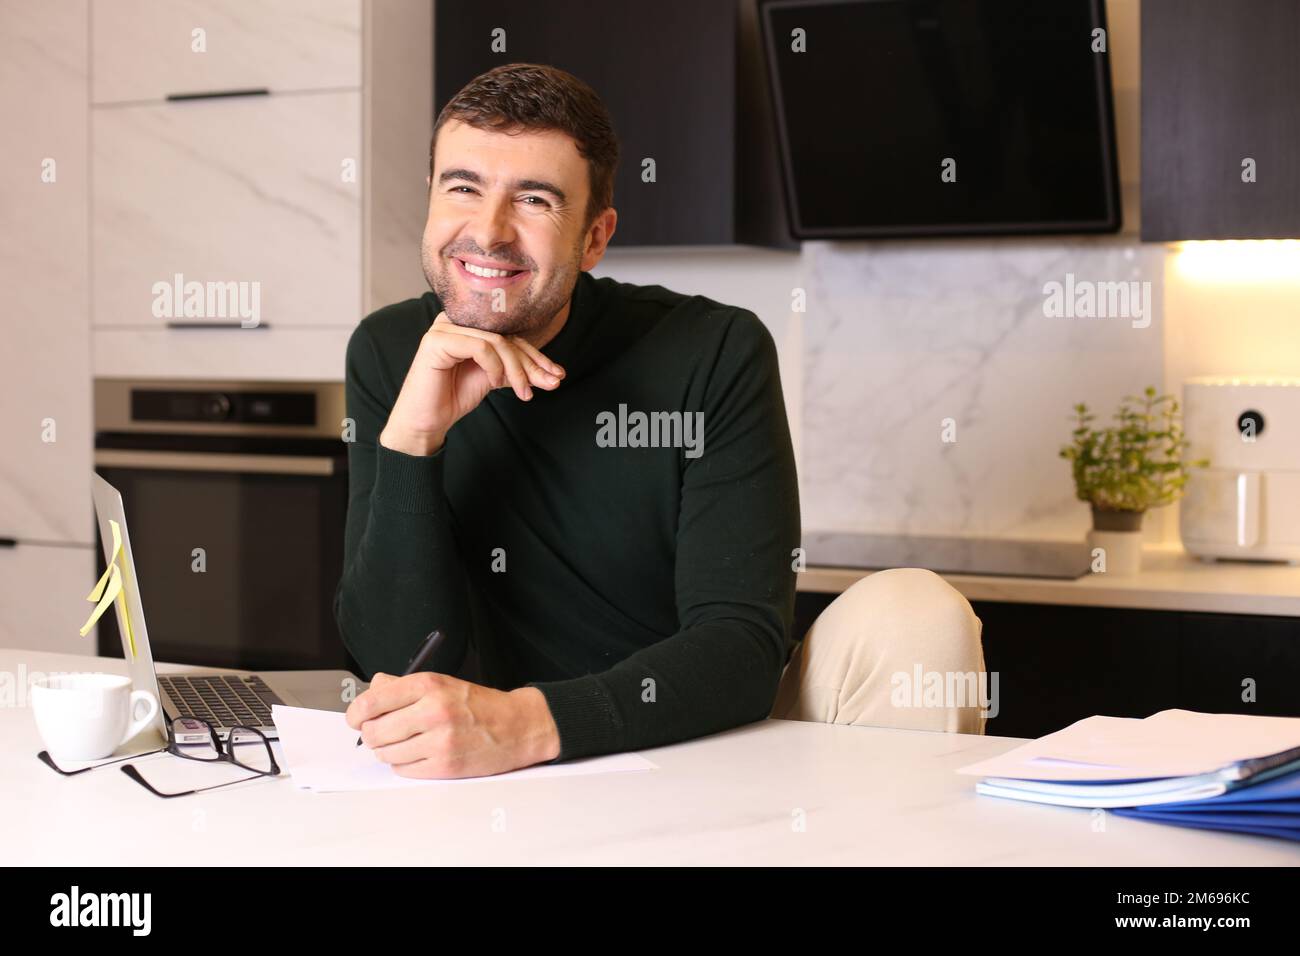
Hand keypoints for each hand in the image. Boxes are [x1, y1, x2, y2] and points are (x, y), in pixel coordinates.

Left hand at [346, 672, 561, 777]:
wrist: (517, 726)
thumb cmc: (477, 705)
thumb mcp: (441, 683)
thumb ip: (402, 686)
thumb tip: (371, 691)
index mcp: (429, 685)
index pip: (372, 701)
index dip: (356, 713)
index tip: (355, 718)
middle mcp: (433, 711)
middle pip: (374, 731)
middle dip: (372, 734)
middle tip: (382, 732)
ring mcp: (440, 741)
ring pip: (386, 753)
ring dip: (388, 751)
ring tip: (405, 743)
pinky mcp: (445, 766)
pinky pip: (403, 770)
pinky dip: (404, 764)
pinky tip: (419, 754)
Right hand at [380, 312, 564, 455]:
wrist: (426, 420)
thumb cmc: (454, 397)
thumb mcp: (494, 378)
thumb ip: (517, 370)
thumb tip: (554, 374)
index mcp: (467, 325)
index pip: (510, 335)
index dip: (535, 355)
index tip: (557, 374)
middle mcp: (455, 321)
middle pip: (506, 336)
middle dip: (532, 363)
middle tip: (551, 383)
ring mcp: (444, 328)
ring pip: (497, 342)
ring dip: (517, 369)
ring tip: (523, 392)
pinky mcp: (437, 340)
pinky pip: (480, 347)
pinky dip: (494, 366)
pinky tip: (496, 382)